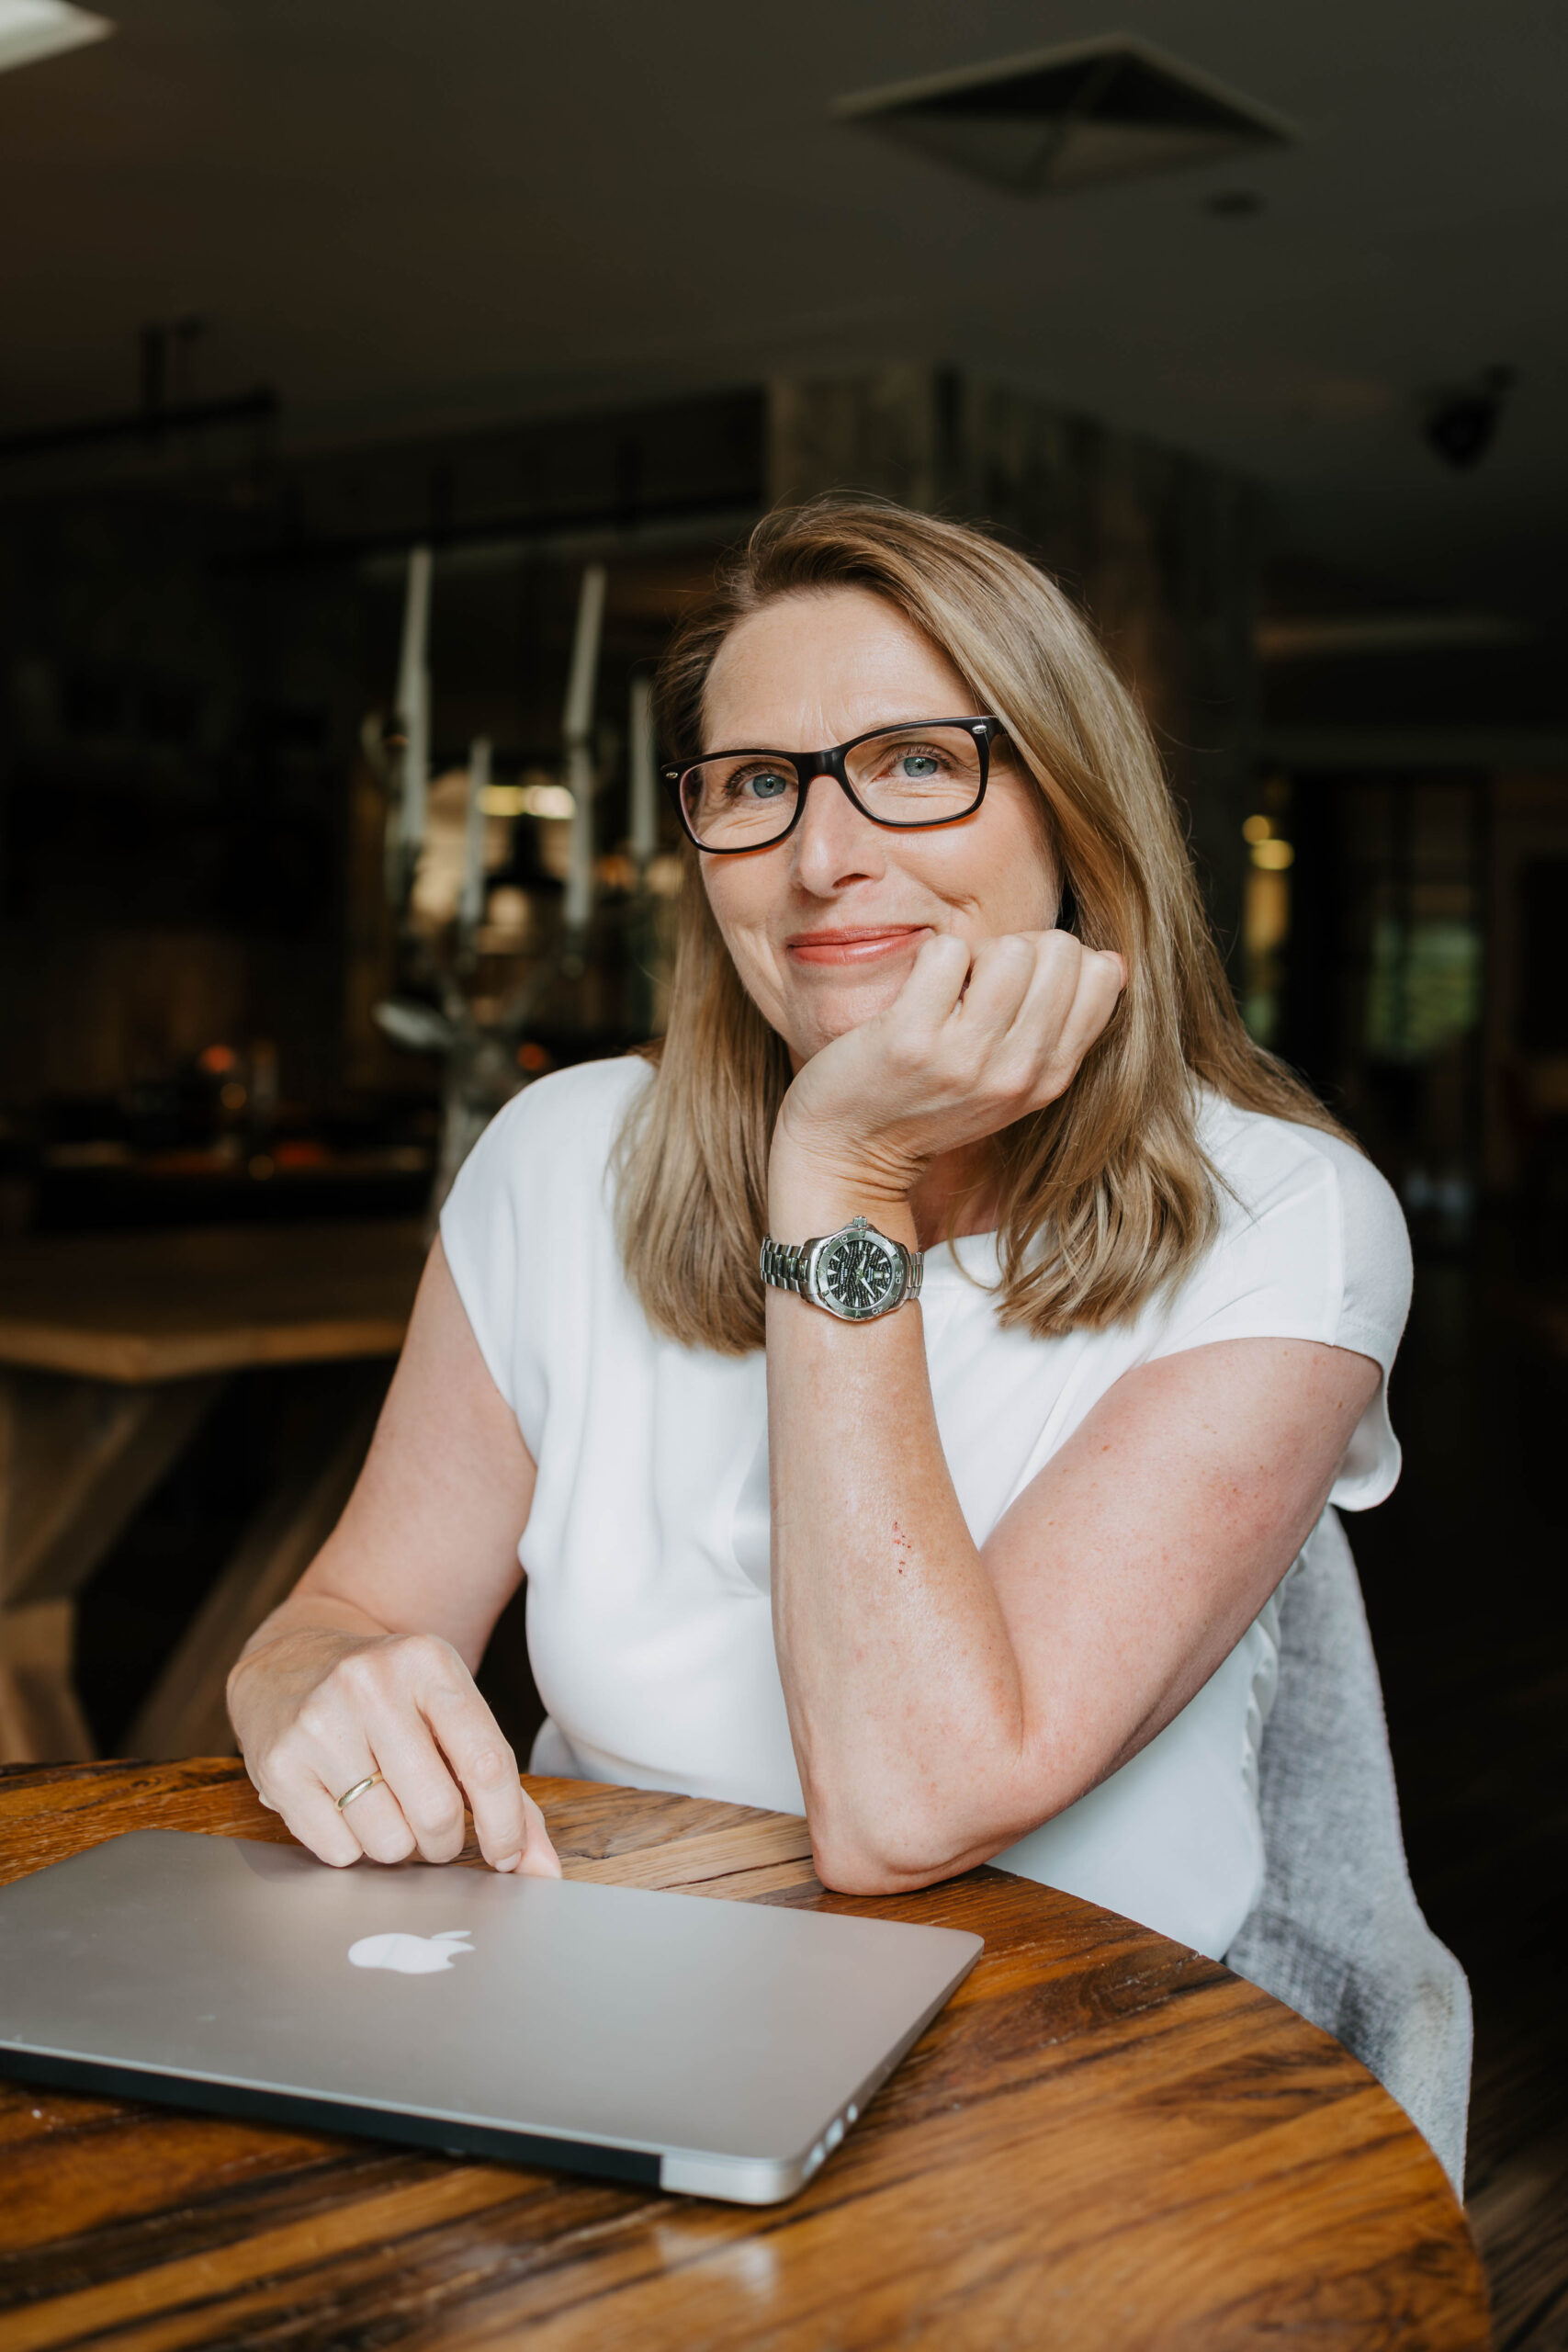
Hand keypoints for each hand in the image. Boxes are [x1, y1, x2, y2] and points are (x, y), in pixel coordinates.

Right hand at [228, 1626, 560, 1876]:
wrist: (290, 1661)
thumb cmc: (388, 1697)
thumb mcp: (448, 1710)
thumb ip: (502, 1787)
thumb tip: (543, 1869)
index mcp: (428, 1662)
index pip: (485, 1762)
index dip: (505, 1825)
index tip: (506, 1855)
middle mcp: (371, 1685)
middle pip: (438, 1811)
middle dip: (444, 1841)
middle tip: (434, 1828)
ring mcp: (319, 1723)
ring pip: (388, 1841)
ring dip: (396, 1846)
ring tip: (384, 1807)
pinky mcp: (279, 1765)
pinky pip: (337, 1851)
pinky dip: (351, 1847)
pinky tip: (342, 1805)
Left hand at [774, 928, 1124, 1205]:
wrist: (848, 1154)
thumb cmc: (926, 1105)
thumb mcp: (1011, 1081)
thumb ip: (1062, 1028)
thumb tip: (1113, 961)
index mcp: (1050, 1078)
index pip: (1101, 976)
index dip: (1057, 959)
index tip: (1016, 986)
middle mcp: (1017, 1072)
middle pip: (1061, 951)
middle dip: (1017, 948)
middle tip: (975, 986)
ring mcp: (965, 1058)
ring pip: (1010, 949)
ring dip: (975, 953)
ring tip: (946, 991)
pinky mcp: (911, 1040)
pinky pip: (947, 952)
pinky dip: (930, 958)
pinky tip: (915, 995)